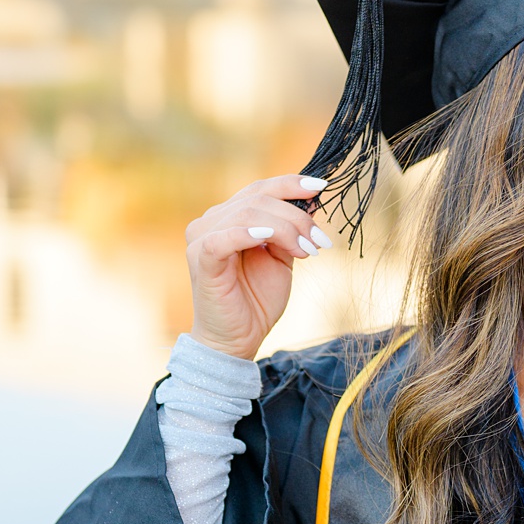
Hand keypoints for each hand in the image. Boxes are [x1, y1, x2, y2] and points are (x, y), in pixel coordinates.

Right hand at [185, 174, 337, 360]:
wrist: (238, 339)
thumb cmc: (256, 299)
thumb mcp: (281, 258)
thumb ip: (289, 230)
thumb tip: (311, 201)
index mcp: (227, 217)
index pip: (260, 188)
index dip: (291, 184)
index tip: (321, 188)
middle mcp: (210, 222)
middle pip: (258, 199)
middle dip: (296, 217)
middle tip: (319, 241)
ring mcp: (201, 239)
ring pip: (247, 213)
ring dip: (284, 229)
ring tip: (306, 250)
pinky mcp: (201, 261)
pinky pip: (222, 239)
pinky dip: (247, 233)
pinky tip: (268, 238)